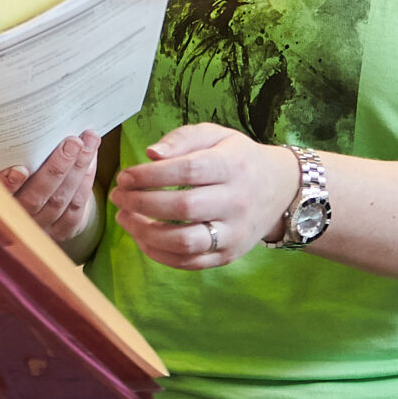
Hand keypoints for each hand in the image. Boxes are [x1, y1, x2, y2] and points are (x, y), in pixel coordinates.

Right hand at [0, 132, 99, 242]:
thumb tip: (15, 121)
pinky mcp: (61, 231)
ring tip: (88, 142)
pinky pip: (75, 208)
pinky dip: (85, 182)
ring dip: (78, 169)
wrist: (32, 204)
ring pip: (60, 201)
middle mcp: (16, 219)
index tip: (18, 170)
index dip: (6, 185)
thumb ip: (3, 154)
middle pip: (36, 197)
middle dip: (57, 168)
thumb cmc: (13, 170)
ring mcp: (40, 228)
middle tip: (72, 142)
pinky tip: (91, 159)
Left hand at [109, 122, 299, 269]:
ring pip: (185, 241)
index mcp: (233, 166)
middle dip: (142, 203)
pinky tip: (140, 236)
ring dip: (146, 232)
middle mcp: (237, 202)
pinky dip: (159, 253)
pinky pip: (189, 262)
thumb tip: (151, 154)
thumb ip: (182, 139)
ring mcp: (234, 233)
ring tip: (124, 217)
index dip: (150, 175)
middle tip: (118, 196)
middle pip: (184, 207)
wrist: (279, 189)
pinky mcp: (229, 255)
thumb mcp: (216, 135)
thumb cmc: (236, 158)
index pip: (187, 171)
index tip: (125, 176)